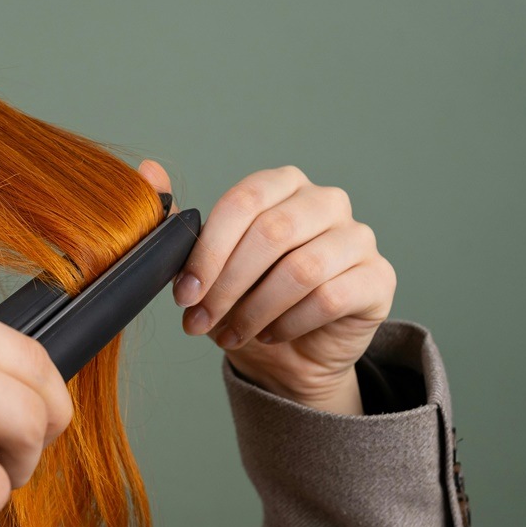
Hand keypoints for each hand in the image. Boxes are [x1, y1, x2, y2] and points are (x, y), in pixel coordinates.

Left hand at [137, 161, 395, 414]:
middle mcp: (325, 201)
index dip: (208, 252)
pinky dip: (290, 323)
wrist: (290, 354)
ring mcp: (358, 237)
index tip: (184, 295)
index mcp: (282, 185)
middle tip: (200, 323)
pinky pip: (330, 297)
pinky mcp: (378, 278)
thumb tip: (147, 172)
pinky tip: (270, 335)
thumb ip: (177, 223)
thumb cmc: (247, 300)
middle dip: (227, 286)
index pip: (243, 203)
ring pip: (302, 269)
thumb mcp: (205, 267)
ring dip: (255, 310)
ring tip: (231, 335)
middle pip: (272, 234)